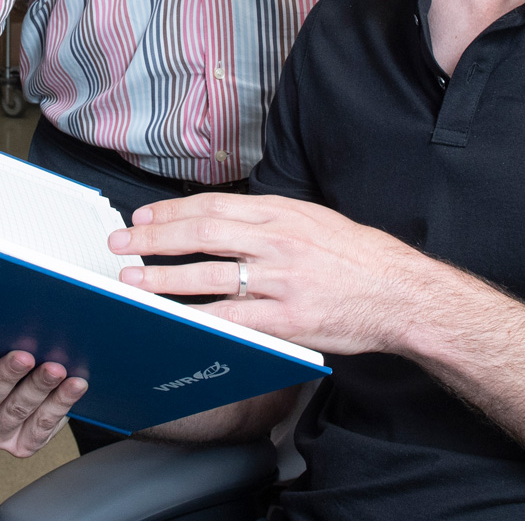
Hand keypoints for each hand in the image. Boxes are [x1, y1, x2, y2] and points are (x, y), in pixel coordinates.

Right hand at [0, 347, 85, 456]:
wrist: (27, 394)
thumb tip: (3, 314)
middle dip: (5, 375)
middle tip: (23, 356)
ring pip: (16, 411)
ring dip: (38, 388)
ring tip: (54, 369)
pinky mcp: (23, 444)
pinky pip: (43, 426)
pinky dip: (61, 403)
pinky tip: (74, 385)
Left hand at [110, 193, 442, 356]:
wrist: (402, 294)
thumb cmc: (360, 259)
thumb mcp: (315, 221)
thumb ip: (271, 220)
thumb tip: (224, 220)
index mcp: (283, 213)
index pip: (214, 206)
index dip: (171, 212)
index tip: (142, 218)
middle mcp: (279, 241)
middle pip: (203, 234)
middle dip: (156, 239)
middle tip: (123, 244)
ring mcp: (282, 280)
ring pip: (210, 275)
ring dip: (166, 278)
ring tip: (135, 280)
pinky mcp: (288, 318)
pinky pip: (234, 317)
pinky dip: (199, 318)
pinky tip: (176, 320)